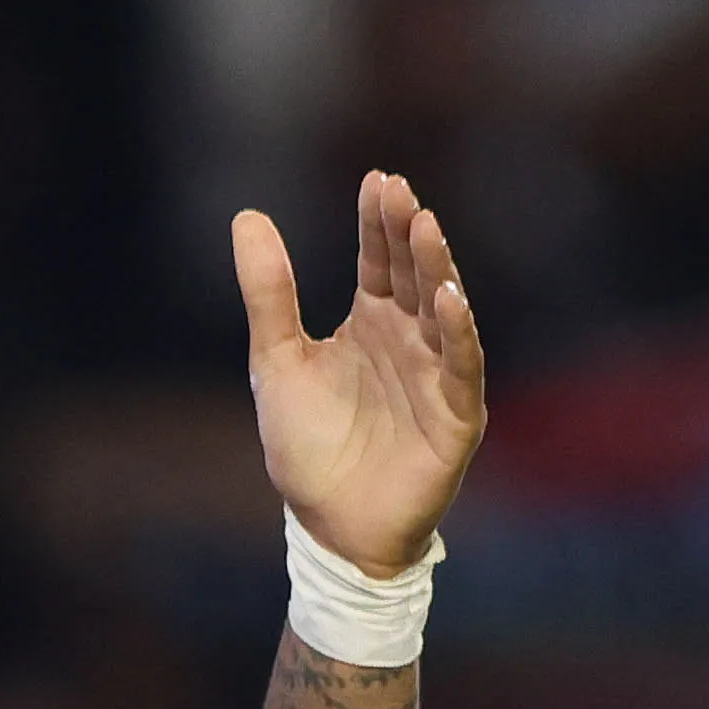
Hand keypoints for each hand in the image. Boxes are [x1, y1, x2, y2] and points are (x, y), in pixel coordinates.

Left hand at [240, 170, 486, 575]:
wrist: (328, 527)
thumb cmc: (308, 448)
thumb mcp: (275, 362)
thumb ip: (268, 295)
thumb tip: (246, 216)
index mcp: (372, 323)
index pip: (380, 260)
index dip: (378, 223)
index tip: (376, 180)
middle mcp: (411, 340)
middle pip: (414, 274)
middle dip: (408, 234)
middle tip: (399, 192)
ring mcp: (438, 374)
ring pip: (444, 311)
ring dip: (436, 269)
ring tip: (425, 228)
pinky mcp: (456, 415)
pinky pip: (462, 366)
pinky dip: (458, 332)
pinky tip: (448, 298)